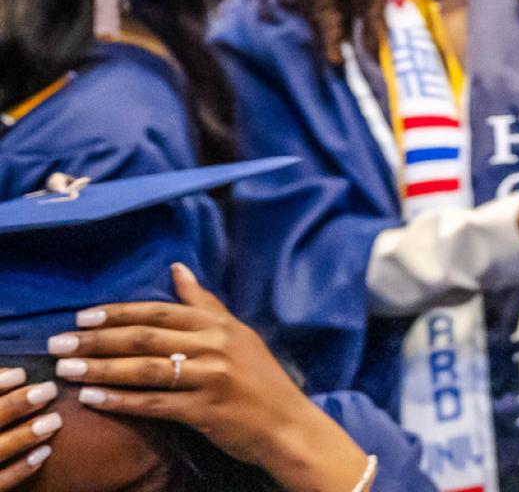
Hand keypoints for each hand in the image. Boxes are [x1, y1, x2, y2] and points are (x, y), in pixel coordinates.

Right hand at [0, 368, 60, 486]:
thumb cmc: (0, 429)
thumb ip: (1, 397)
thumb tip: (18, 373)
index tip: (21, 374)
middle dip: (15, 405)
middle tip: (49, 390)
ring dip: (24, 436)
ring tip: (55, 420)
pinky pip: (0, 483)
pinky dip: (20, 469)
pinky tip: (45, 453)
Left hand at [56, 265, 369, 491]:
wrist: (287, 423)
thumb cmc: (259, 378)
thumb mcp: (237, 333)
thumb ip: (205, 303)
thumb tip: (177, 268)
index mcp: (219, 325)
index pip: (161, 312)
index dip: (119, 312)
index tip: (82, 316)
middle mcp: (215, 346)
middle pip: (146, 338)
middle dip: (97, 340)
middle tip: (59, 343)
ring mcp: (211, 377)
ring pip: (145, 369)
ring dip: (101, 368)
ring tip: (66, 369)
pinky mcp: (205, 410)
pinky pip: (154, 403)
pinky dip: (120, 400)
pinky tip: (93, 399)